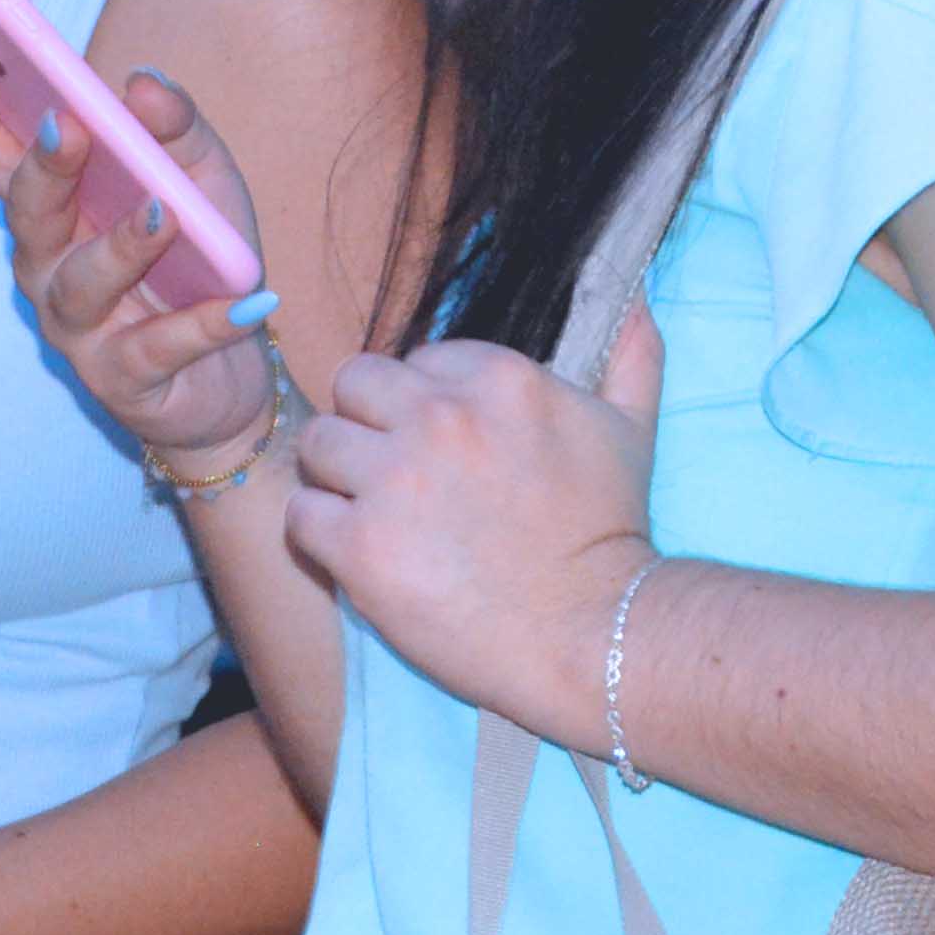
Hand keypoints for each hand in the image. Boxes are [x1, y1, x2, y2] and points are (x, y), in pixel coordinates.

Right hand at [0, 51, 275, 463]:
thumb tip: (142, 84)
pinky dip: (198, 326)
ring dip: (121, 248)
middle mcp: (46, 262)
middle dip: (43, 169)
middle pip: (25, 212)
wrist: (231, 377)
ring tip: (164, 216)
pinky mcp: (121, 380)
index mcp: (51, 204)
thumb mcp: (201, 180)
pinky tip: (240, 304)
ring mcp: (77, 325)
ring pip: (82, 282)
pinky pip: (156, 347)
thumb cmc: (199, 264)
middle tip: (71, 128)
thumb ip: (176, 127)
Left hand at [283, 304, 666, 744]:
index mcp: (496, 378)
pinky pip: (301, 515)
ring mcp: (395, 480)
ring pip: (317, 443)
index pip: (416, 360)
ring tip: (372, 512)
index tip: (442, 446)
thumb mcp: (630, 431)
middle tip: (394, 473)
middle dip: (367, 424)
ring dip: (337, 476)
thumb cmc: (611, 534)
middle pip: (352, 385)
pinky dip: (320, 535)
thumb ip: (628, 357)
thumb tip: (632, 300)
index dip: (421, 402)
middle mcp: (439, 417)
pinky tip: (359, 554)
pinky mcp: (360, 545)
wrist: (593, 634)